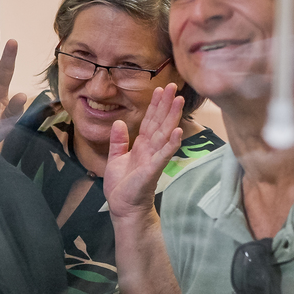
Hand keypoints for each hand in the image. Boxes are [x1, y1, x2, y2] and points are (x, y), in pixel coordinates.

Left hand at [104, 84, 184, 219]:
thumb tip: (118, 122)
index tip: (160, 89)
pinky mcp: (153, 170)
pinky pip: (164, 155)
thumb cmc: (122, 186)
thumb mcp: (115, 159)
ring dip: (172, 117)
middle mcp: (150, 150)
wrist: (123, 207)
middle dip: (166, 105)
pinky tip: (178, 132)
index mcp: (141, 146)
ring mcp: (153, 159)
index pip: (150, 122)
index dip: (155, 106)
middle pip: (160, 123)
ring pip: (164, 134)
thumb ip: (118, 141)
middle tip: (173, 86)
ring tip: (178, 101)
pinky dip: (171, 143)